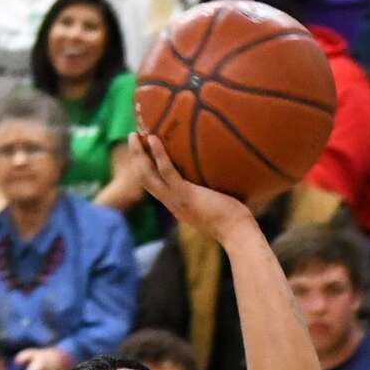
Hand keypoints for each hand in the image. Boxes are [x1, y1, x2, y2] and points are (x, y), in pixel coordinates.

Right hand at [128, 131, 252, 241]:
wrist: (237, 233)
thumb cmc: (234, 220)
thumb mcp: (215, 205)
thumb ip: (210, 192)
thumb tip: (218, 175)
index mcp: (177, 205)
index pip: (155, 187)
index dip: (147, 170)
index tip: (143, 153)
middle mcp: (172, 203)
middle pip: (144, 180)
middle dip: (136, 159)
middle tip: (132, 138)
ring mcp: (176, 200)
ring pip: (147, 176)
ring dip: (138, 155)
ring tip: (134, 135)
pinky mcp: (184, 195)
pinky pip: (167, 171)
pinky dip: (159, 154)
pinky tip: (153, 138)